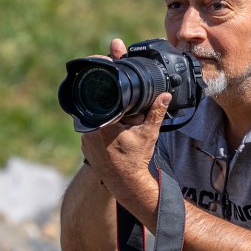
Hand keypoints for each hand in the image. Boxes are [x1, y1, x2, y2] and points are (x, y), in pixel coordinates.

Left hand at [80, 40, 170, 200]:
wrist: (126, 184)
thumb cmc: (136, 160)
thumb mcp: (148, 134)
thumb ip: (156, 112)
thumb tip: (165, 95)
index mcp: (102, 121)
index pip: (103, 92)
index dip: (107, 78)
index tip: (111, 66)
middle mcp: (89, 128)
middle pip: (99, 102)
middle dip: (112, 99)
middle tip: (126, 115)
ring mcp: (84, 137)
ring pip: (96, 114)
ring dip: (107, 112)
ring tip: (123, 125)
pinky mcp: (85, 144)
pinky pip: (93, 127)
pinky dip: (103, 125)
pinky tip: (115, 132)